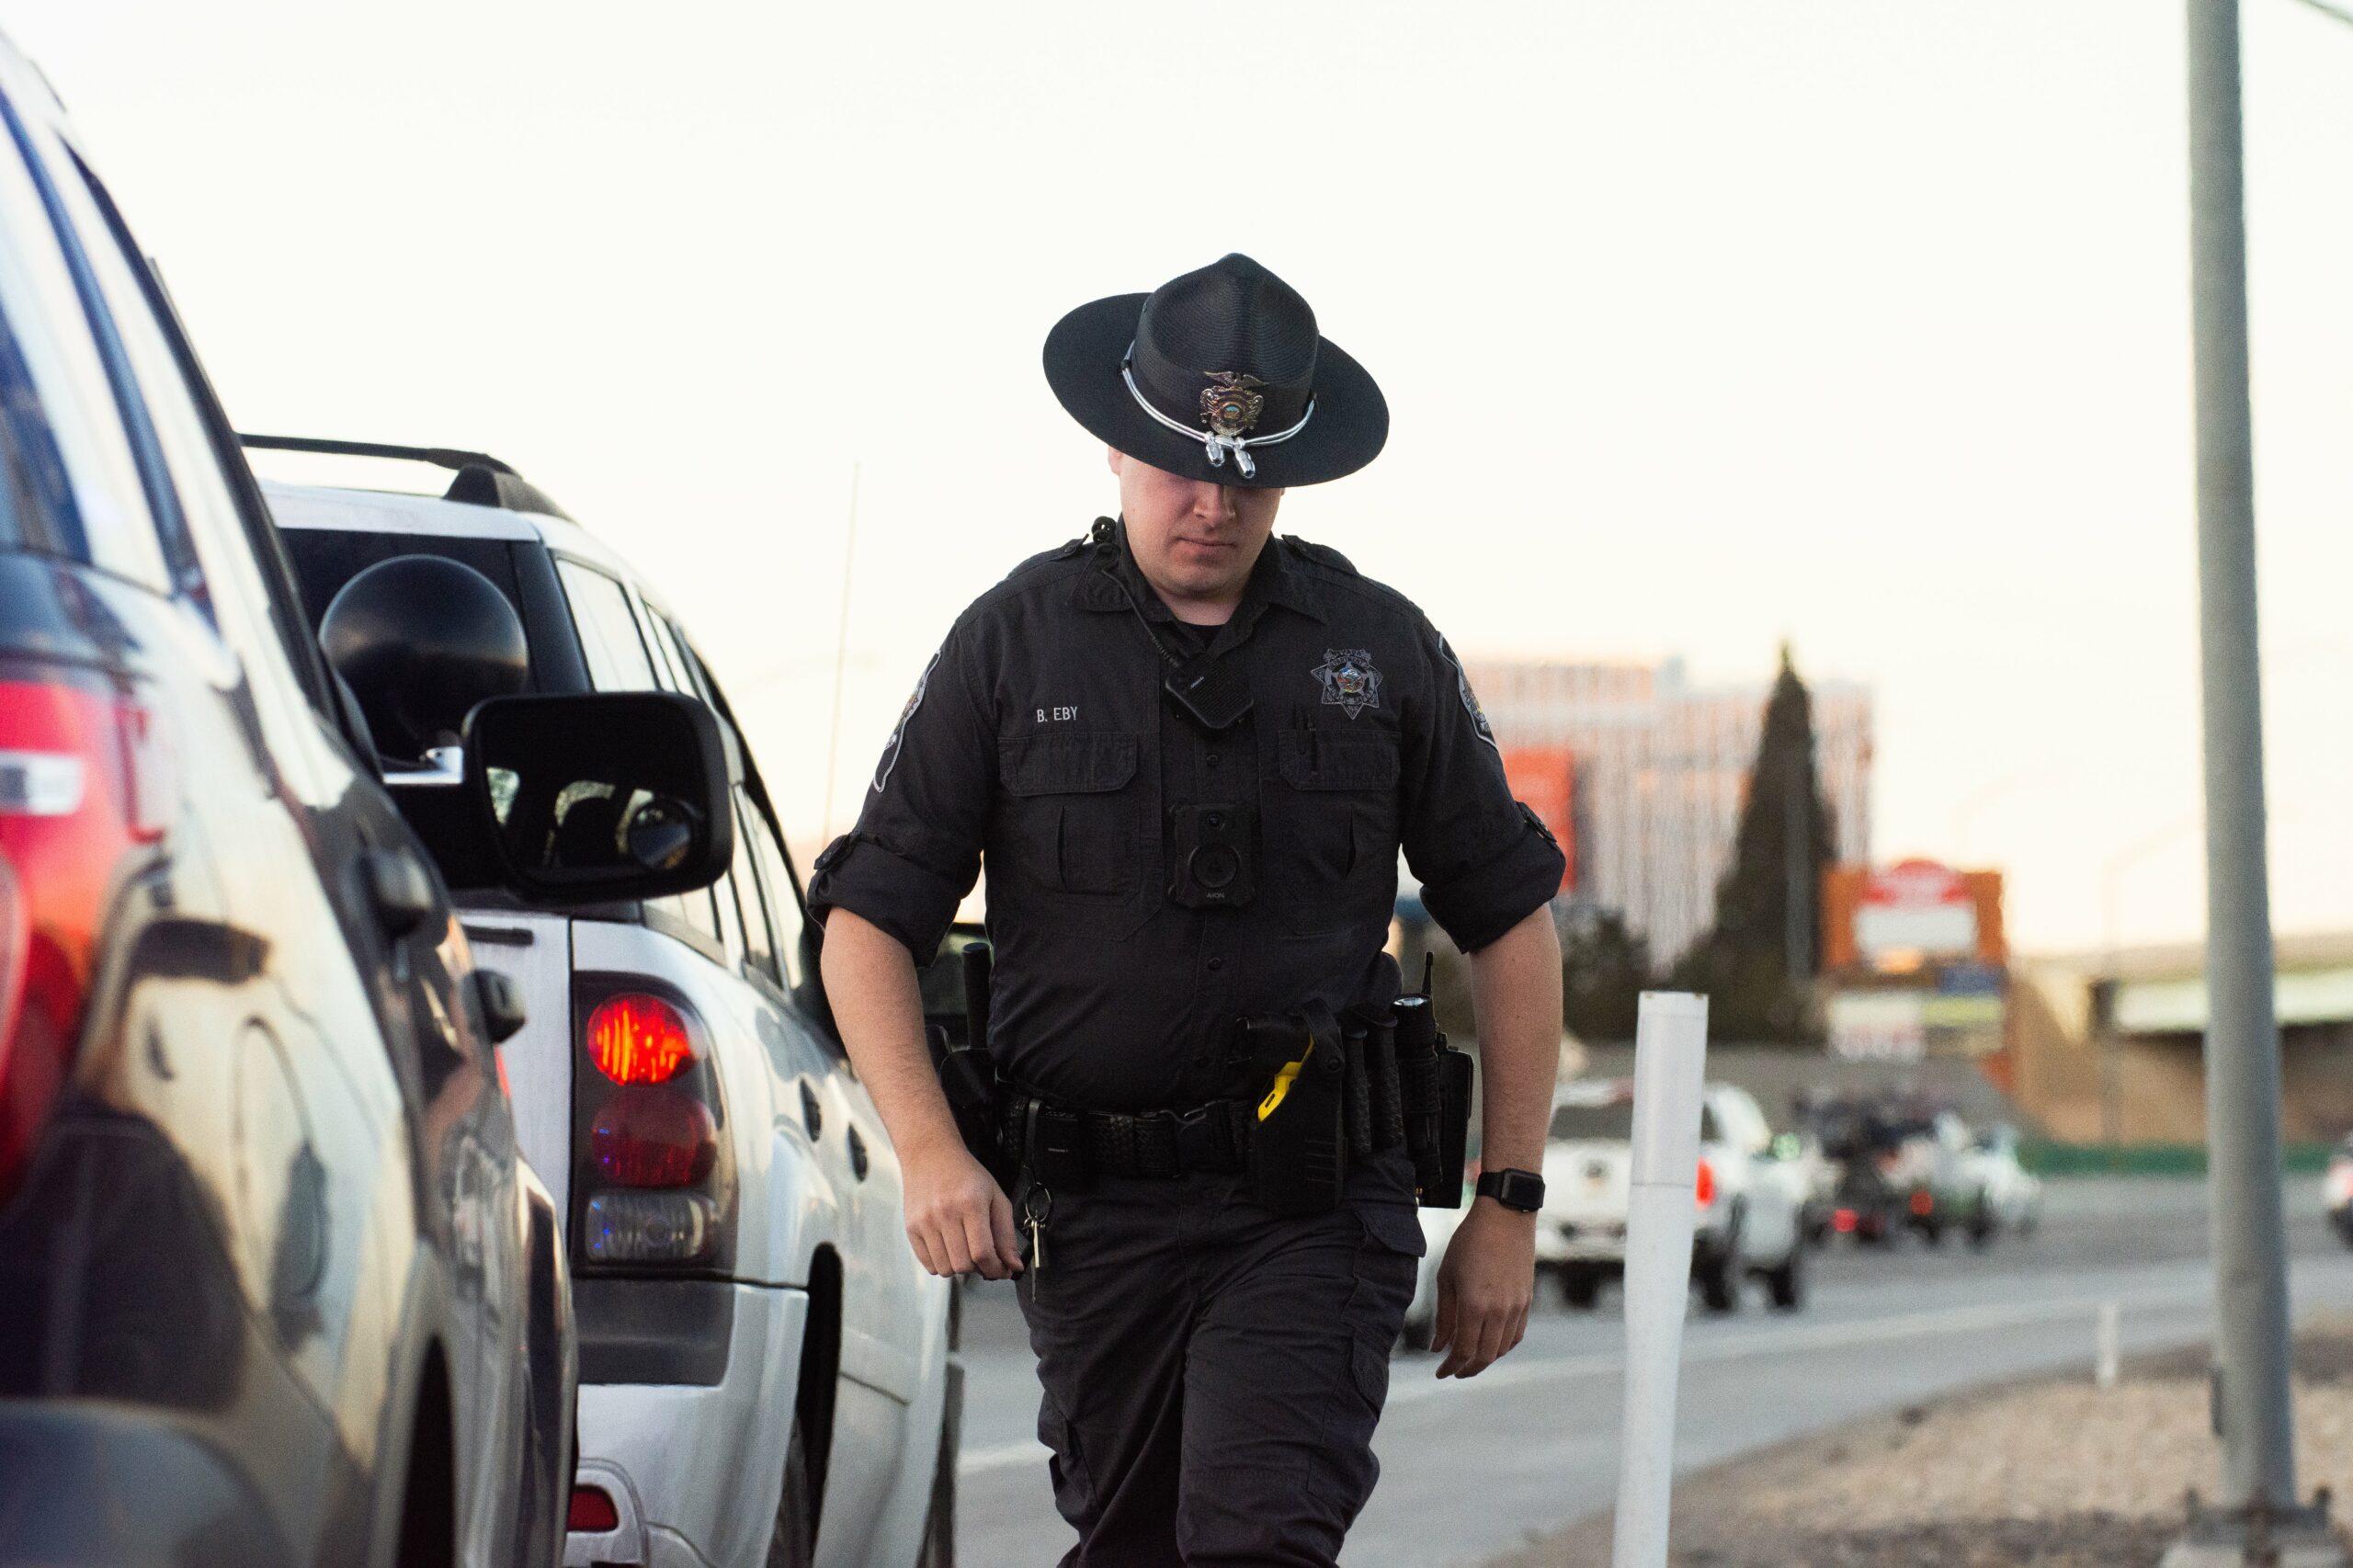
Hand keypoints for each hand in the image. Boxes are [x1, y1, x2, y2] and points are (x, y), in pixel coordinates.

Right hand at [901, 1142, 1023, 1280]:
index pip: (982, 1253)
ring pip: (945, 1269)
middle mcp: (945, 1213)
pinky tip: (950, 1248)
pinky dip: (942, 1264)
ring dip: (960, 1268)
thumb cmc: (965, 1174)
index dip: (995, 1269)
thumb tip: (1013, 1264)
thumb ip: (1006, 1234)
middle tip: (984, 1258)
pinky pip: (928, 1264)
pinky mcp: (911, 1229)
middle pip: (964, 1265)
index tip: (1001, 1270)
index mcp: (970, 1204)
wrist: (930, 1155)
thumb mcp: (995, 1197)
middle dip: (979, 1268)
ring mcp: (925, 1222)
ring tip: (965, 1250)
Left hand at [1431, 1199, 1534, 1377]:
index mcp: (1474, 1305)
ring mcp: (1517, 1307)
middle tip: (1453, 1370)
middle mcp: (1499, 1311)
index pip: (1463, 1351)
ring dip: (1485, 1359)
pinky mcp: (1527, 1301)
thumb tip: (1438, 1347)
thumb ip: (1443, 1316)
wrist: (1505, 1217)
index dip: (1450, 1366)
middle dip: (1467, 1369)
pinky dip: (1502, 1346)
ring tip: (1469, 1357)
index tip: (1440, 1373)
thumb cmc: (1468, 1243)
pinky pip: (1516, 1335)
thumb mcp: (1446, 1276)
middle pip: (1485, 1356)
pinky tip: (1489, 1343)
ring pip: (1502, 1349)